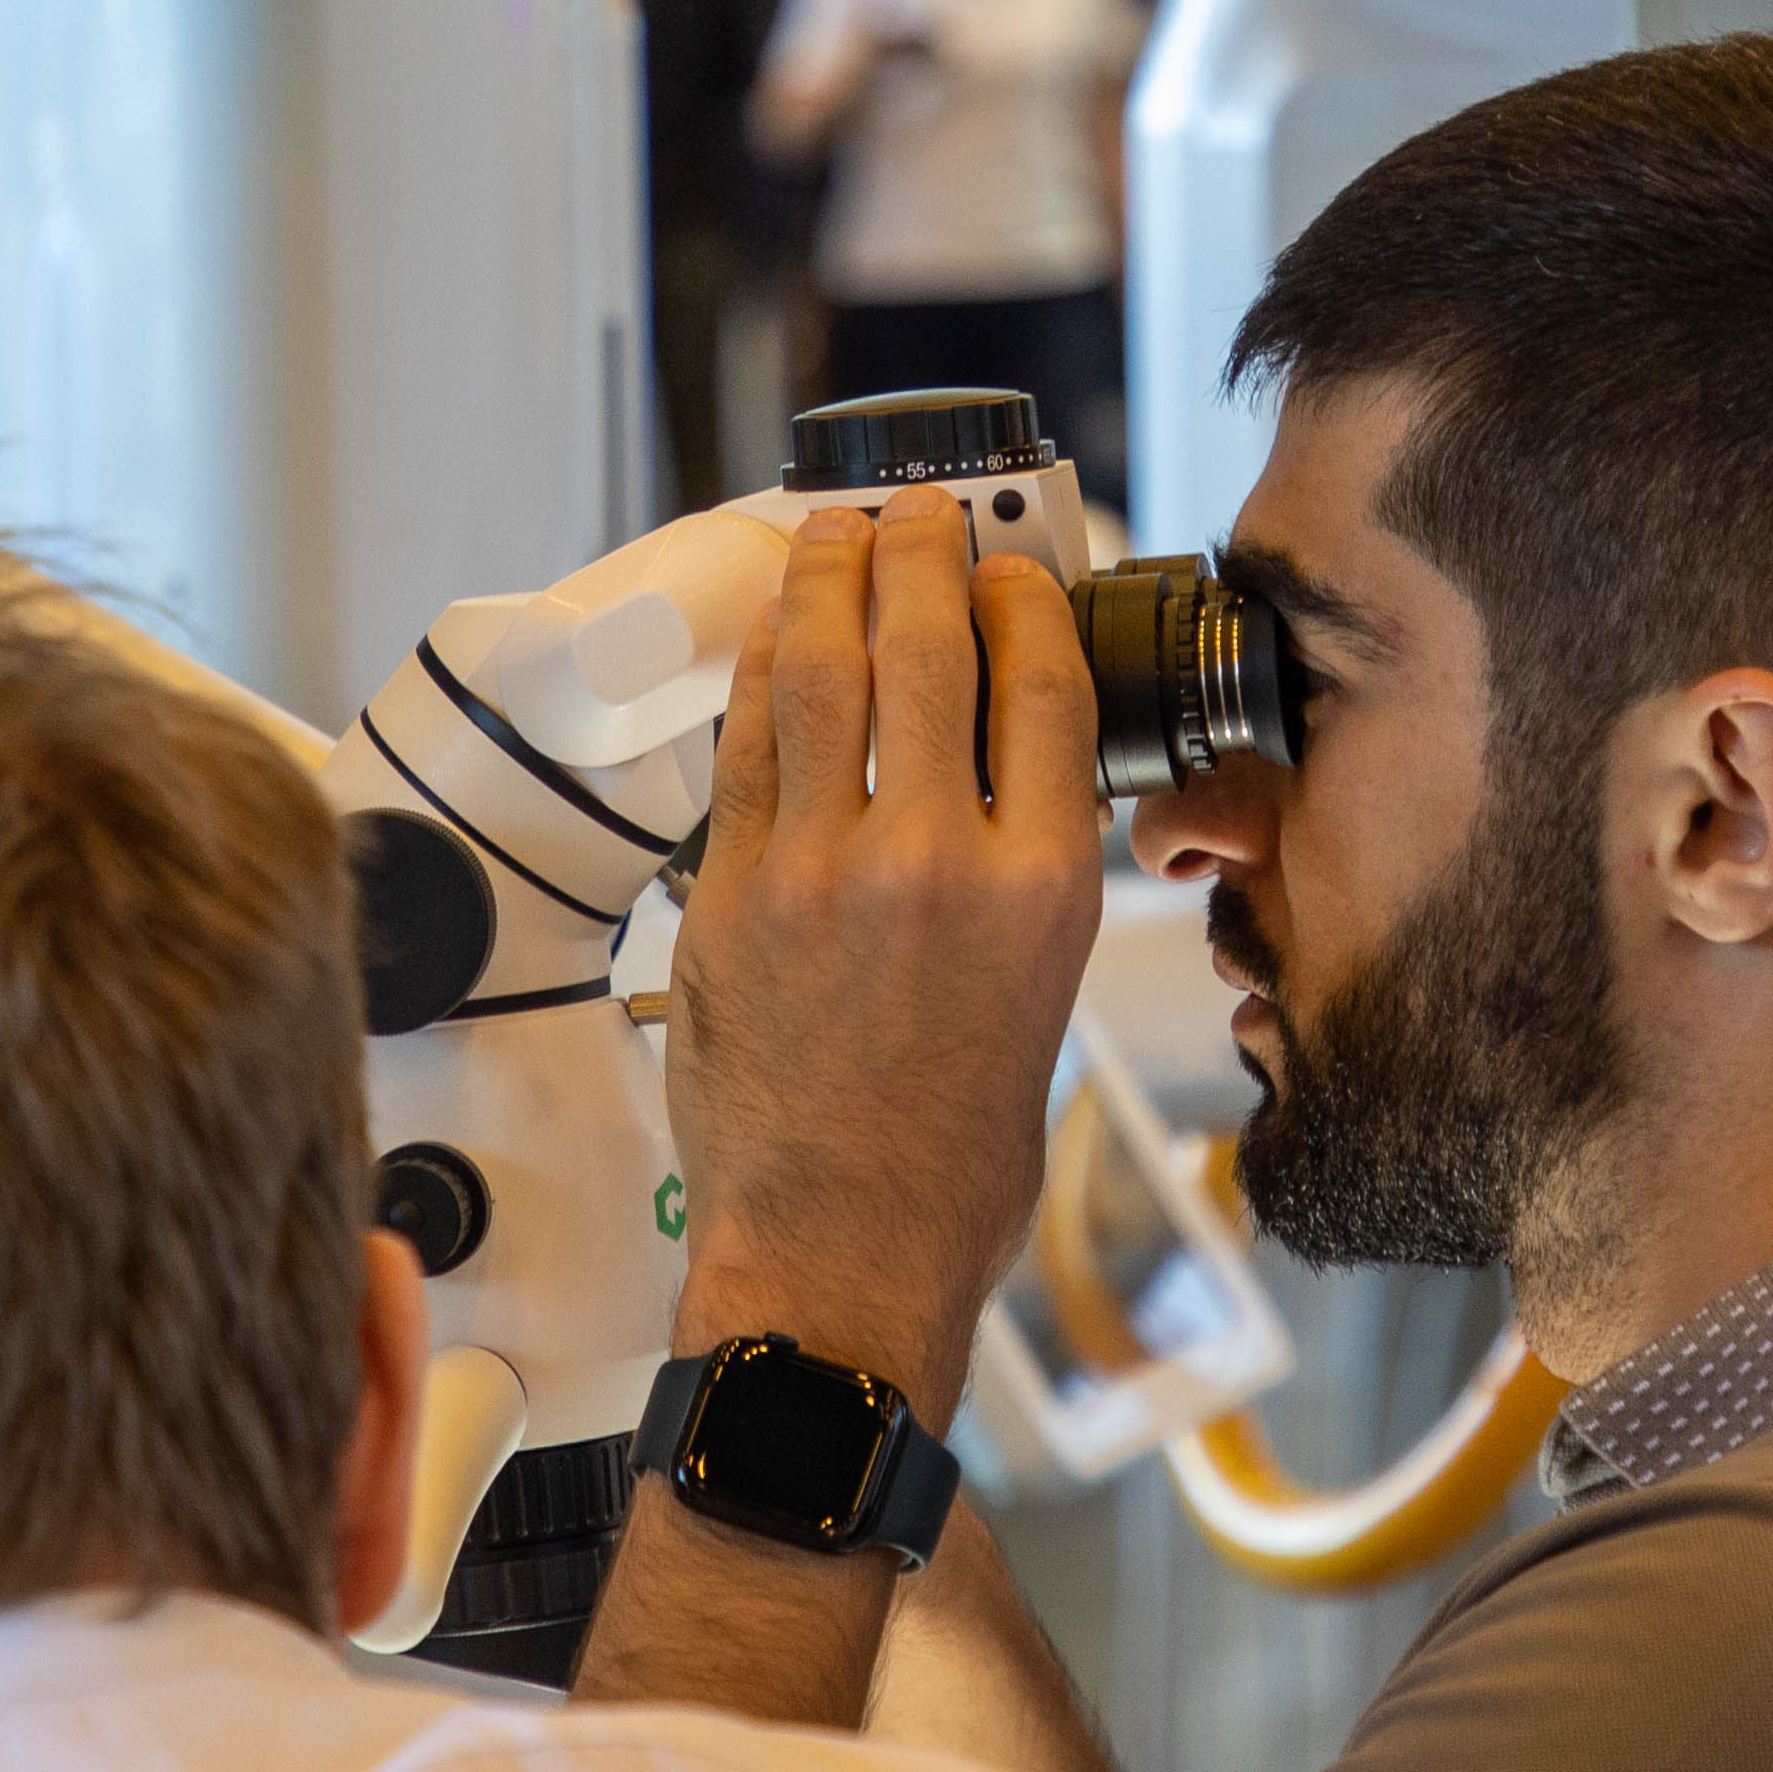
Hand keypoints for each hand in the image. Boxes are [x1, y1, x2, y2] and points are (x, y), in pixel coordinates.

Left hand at [659, 490, 1103, 1408]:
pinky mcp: (730, 896)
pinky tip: (775, 636)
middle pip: (927, 643)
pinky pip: (746, 747)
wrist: (839, 1259)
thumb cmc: (954, 1163)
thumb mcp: (1042, 1000)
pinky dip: (762, 674)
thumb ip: (1018, 878)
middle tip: (912, 512)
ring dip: (828, 577)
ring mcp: (822, 870)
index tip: (1008, 565)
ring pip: (823, 670)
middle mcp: (938, 858)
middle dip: (918, 550)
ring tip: (834, 530)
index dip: (1021, 595)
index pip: (1041, 681)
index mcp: (1043, 887)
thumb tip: (987, 777)